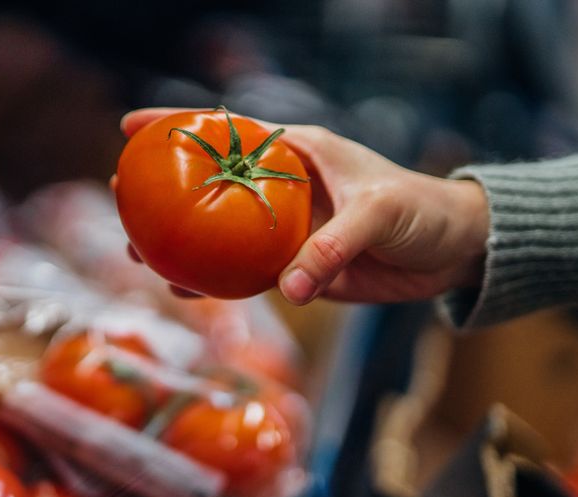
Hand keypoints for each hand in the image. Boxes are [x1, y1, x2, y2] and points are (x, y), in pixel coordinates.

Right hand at [116, 108, 489, 304]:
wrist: (453, 251)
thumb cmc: (421, 210)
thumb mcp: (379, 214)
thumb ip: (334, 247)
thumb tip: (291, 289)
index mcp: (299, 154)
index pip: (230, 131)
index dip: (178, 126)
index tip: (132, 128)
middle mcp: (285, 189)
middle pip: (212, 187)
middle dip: (166, 192)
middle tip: (123, 200)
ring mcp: (289, 230)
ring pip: (223, 236)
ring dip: (184, 245)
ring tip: (141, 253)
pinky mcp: (300, 268)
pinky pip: (249, 275)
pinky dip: (219, 283)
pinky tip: (188, 289)